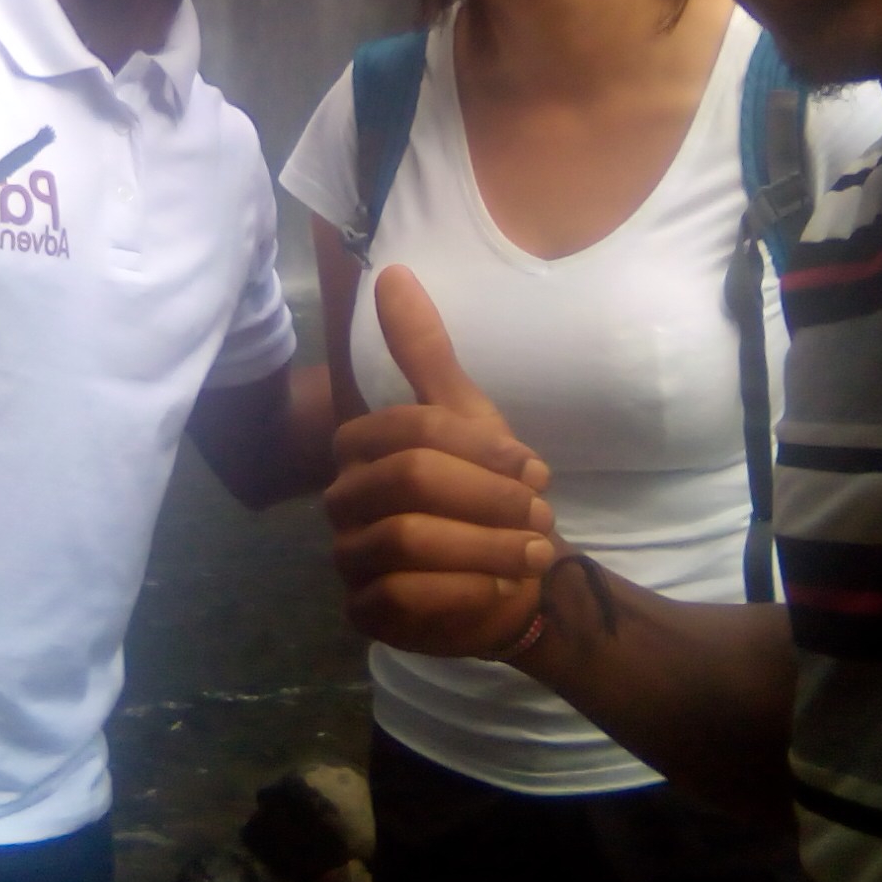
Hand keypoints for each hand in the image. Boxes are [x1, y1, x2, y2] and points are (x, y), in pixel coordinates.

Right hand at [326, 267, 556, 656]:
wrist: (509, 578)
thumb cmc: (485, 492)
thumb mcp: (468, 417)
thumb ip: (425, 350)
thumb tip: (392, 270)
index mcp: (359, 446)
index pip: (414, 428)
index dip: (483, 447)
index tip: (537, 469)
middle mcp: (340, 500)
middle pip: (411, 480)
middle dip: (488, 497)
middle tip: (540, 514)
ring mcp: (346, 557)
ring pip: (407, 540)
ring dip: (484, 544)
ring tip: (532, 551)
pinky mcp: (363, 611)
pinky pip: (403, 597)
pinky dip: (462, 591)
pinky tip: (500, 588)